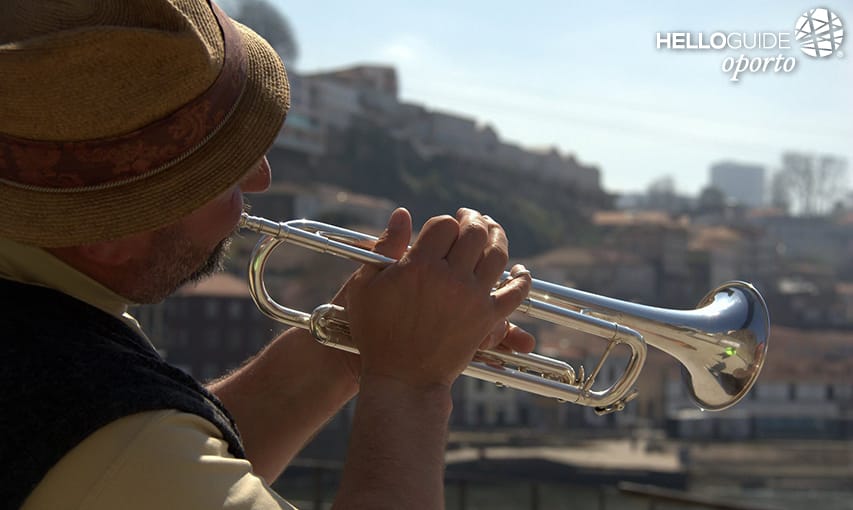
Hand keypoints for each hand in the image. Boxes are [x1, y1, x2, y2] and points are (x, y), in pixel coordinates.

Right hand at [344, 207, 531, 388]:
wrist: (402, 377)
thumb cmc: (376, 333)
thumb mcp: (365, 286)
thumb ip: (385, 246)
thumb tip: (402, 213)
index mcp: (419, 265)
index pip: (443, 225)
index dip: (444, 222)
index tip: (442, 227)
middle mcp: (450, 277)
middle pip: (474, 233)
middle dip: (473, 219)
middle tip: (471, 217)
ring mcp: (472, 297)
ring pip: (497, 255)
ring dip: (498, 237)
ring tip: (493, 231)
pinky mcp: (486, 319)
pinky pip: (515, 293)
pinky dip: (522, 279)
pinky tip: (520, 271)